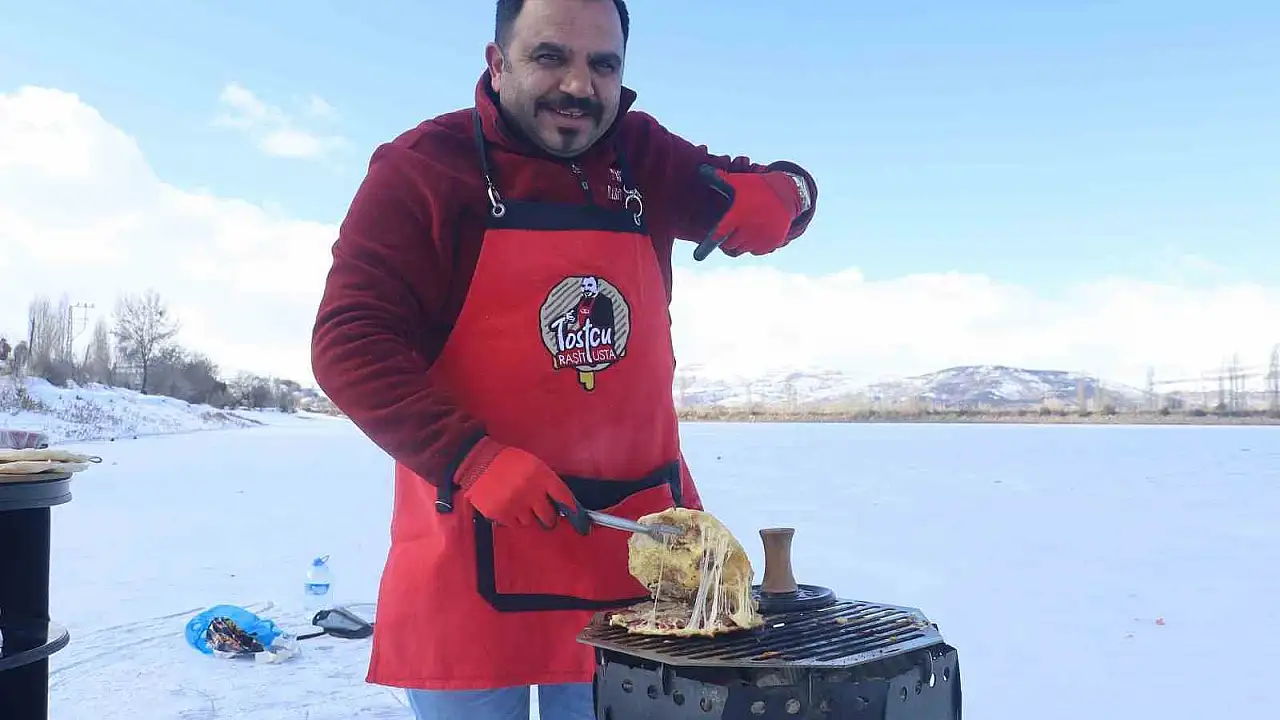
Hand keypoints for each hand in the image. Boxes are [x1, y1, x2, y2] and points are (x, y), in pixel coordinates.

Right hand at [456, 438, 586, 532]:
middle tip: (544, 514)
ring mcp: (516, 505)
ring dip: (528, 516)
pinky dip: (513, 519)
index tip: (579, 519)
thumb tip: (559, 501)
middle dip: (549, 517)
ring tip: (519, 504)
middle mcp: (531, 493)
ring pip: (531, 522)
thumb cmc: (507, 461)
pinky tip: (508, 506)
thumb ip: (546, 482)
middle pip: (549, 517)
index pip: (564, 498)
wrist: (477, 462)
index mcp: (542, 477)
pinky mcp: (501, 514)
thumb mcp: (533, 464)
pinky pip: (515, 525)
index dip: (573, 510)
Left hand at [704, 170, 806, 256]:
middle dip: (727, 239)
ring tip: (743, 229)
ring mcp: (761, 238)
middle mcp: (749, 229)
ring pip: (743, 249)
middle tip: (731, 230)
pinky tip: (754, 233)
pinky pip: (756, 251)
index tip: (699, 255)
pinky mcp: (771, 243)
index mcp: (737, 215)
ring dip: (740, 242)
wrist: (786, 194)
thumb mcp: (738, 181)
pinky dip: (753, 245)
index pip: (718, 235)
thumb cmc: (756, 187)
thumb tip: (700, 170)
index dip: (708, 245)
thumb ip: (718, 179)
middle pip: (729, 245)